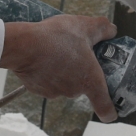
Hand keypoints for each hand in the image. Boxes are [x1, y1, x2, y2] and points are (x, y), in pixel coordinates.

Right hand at [0, 15, 118, 121]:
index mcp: (90, 80)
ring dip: (63, 70)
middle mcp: (74, 91)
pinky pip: (48, 82)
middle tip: (76, 52)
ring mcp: (55, 92)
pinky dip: (47, 72)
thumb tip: (112, 30)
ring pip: (65, 82)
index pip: (106, 108)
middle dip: (81, 71)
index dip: (111, 110)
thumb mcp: (85, 26)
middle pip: (83, 85)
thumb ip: (103, 28)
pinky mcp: (39, 90)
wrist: (23, 45)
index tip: (112, 107)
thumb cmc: (57, 38)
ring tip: (56, 50)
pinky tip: (43, 57)